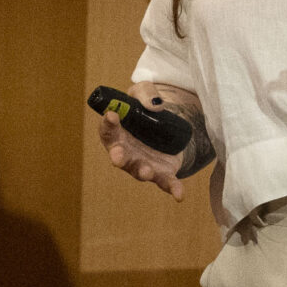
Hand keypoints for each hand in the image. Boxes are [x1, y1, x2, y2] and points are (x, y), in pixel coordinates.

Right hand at [96, 84, 196, 200]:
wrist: (168, 122)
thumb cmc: (147, 107)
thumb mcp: (144, 92)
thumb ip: (146, 94)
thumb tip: (155, 105)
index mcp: (117, 133)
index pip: (107, 130)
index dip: (107, 124)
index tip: (111, 115)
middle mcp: (126, 152)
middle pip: (119, 156)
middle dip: (118, 157)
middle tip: (118, 157)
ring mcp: (143, 164)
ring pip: (140, 171)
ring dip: (143, 172)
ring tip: (147, 171)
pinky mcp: (162, 172)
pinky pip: (166, 182)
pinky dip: (172, 188)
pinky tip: (179, 195)